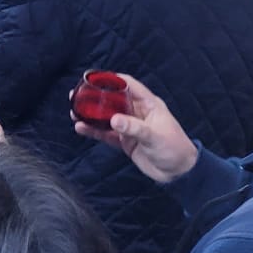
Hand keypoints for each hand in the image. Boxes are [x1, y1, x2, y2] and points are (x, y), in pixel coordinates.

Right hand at [72, 73, 198, 182]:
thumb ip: (134, 127)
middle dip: (95, 97)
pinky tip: (81, 128)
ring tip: (74, 112)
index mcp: (149, 105)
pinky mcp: (125, 141)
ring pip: (106, 117)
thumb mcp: (155, 136)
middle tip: (77, 95)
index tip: (94, 78)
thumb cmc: (175, 149)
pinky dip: (93, 131)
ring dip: (91, 115)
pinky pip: (106, 133)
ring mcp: (130, 127)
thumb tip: (113, 120)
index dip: (112, 79)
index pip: (129, 85)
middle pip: (112, 100)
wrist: (179, 174)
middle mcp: (137, 113)